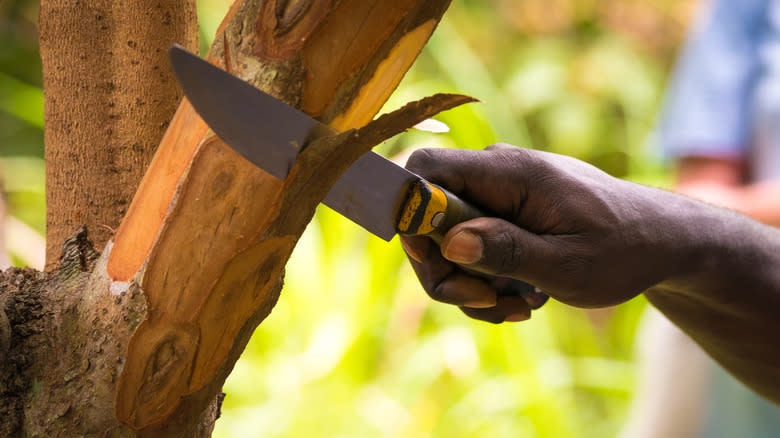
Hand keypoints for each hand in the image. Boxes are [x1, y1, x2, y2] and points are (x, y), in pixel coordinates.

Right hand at [401, 144, 685, 322]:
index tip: (436, 260)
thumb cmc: (624, 249)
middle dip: (445, 269)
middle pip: (426, 216)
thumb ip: (509, 251)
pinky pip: (470, 247)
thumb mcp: (569, 264)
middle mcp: (495, 175)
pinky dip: (484, 281)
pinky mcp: (502, 215)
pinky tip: (519, 299)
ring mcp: (497, 194)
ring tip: (518, 306)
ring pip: (446, 240)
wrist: (659, 242)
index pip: (425, 168)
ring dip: (469, 284)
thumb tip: (449, 242)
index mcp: (509, 172)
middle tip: (486, 303)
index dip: (409, 212)